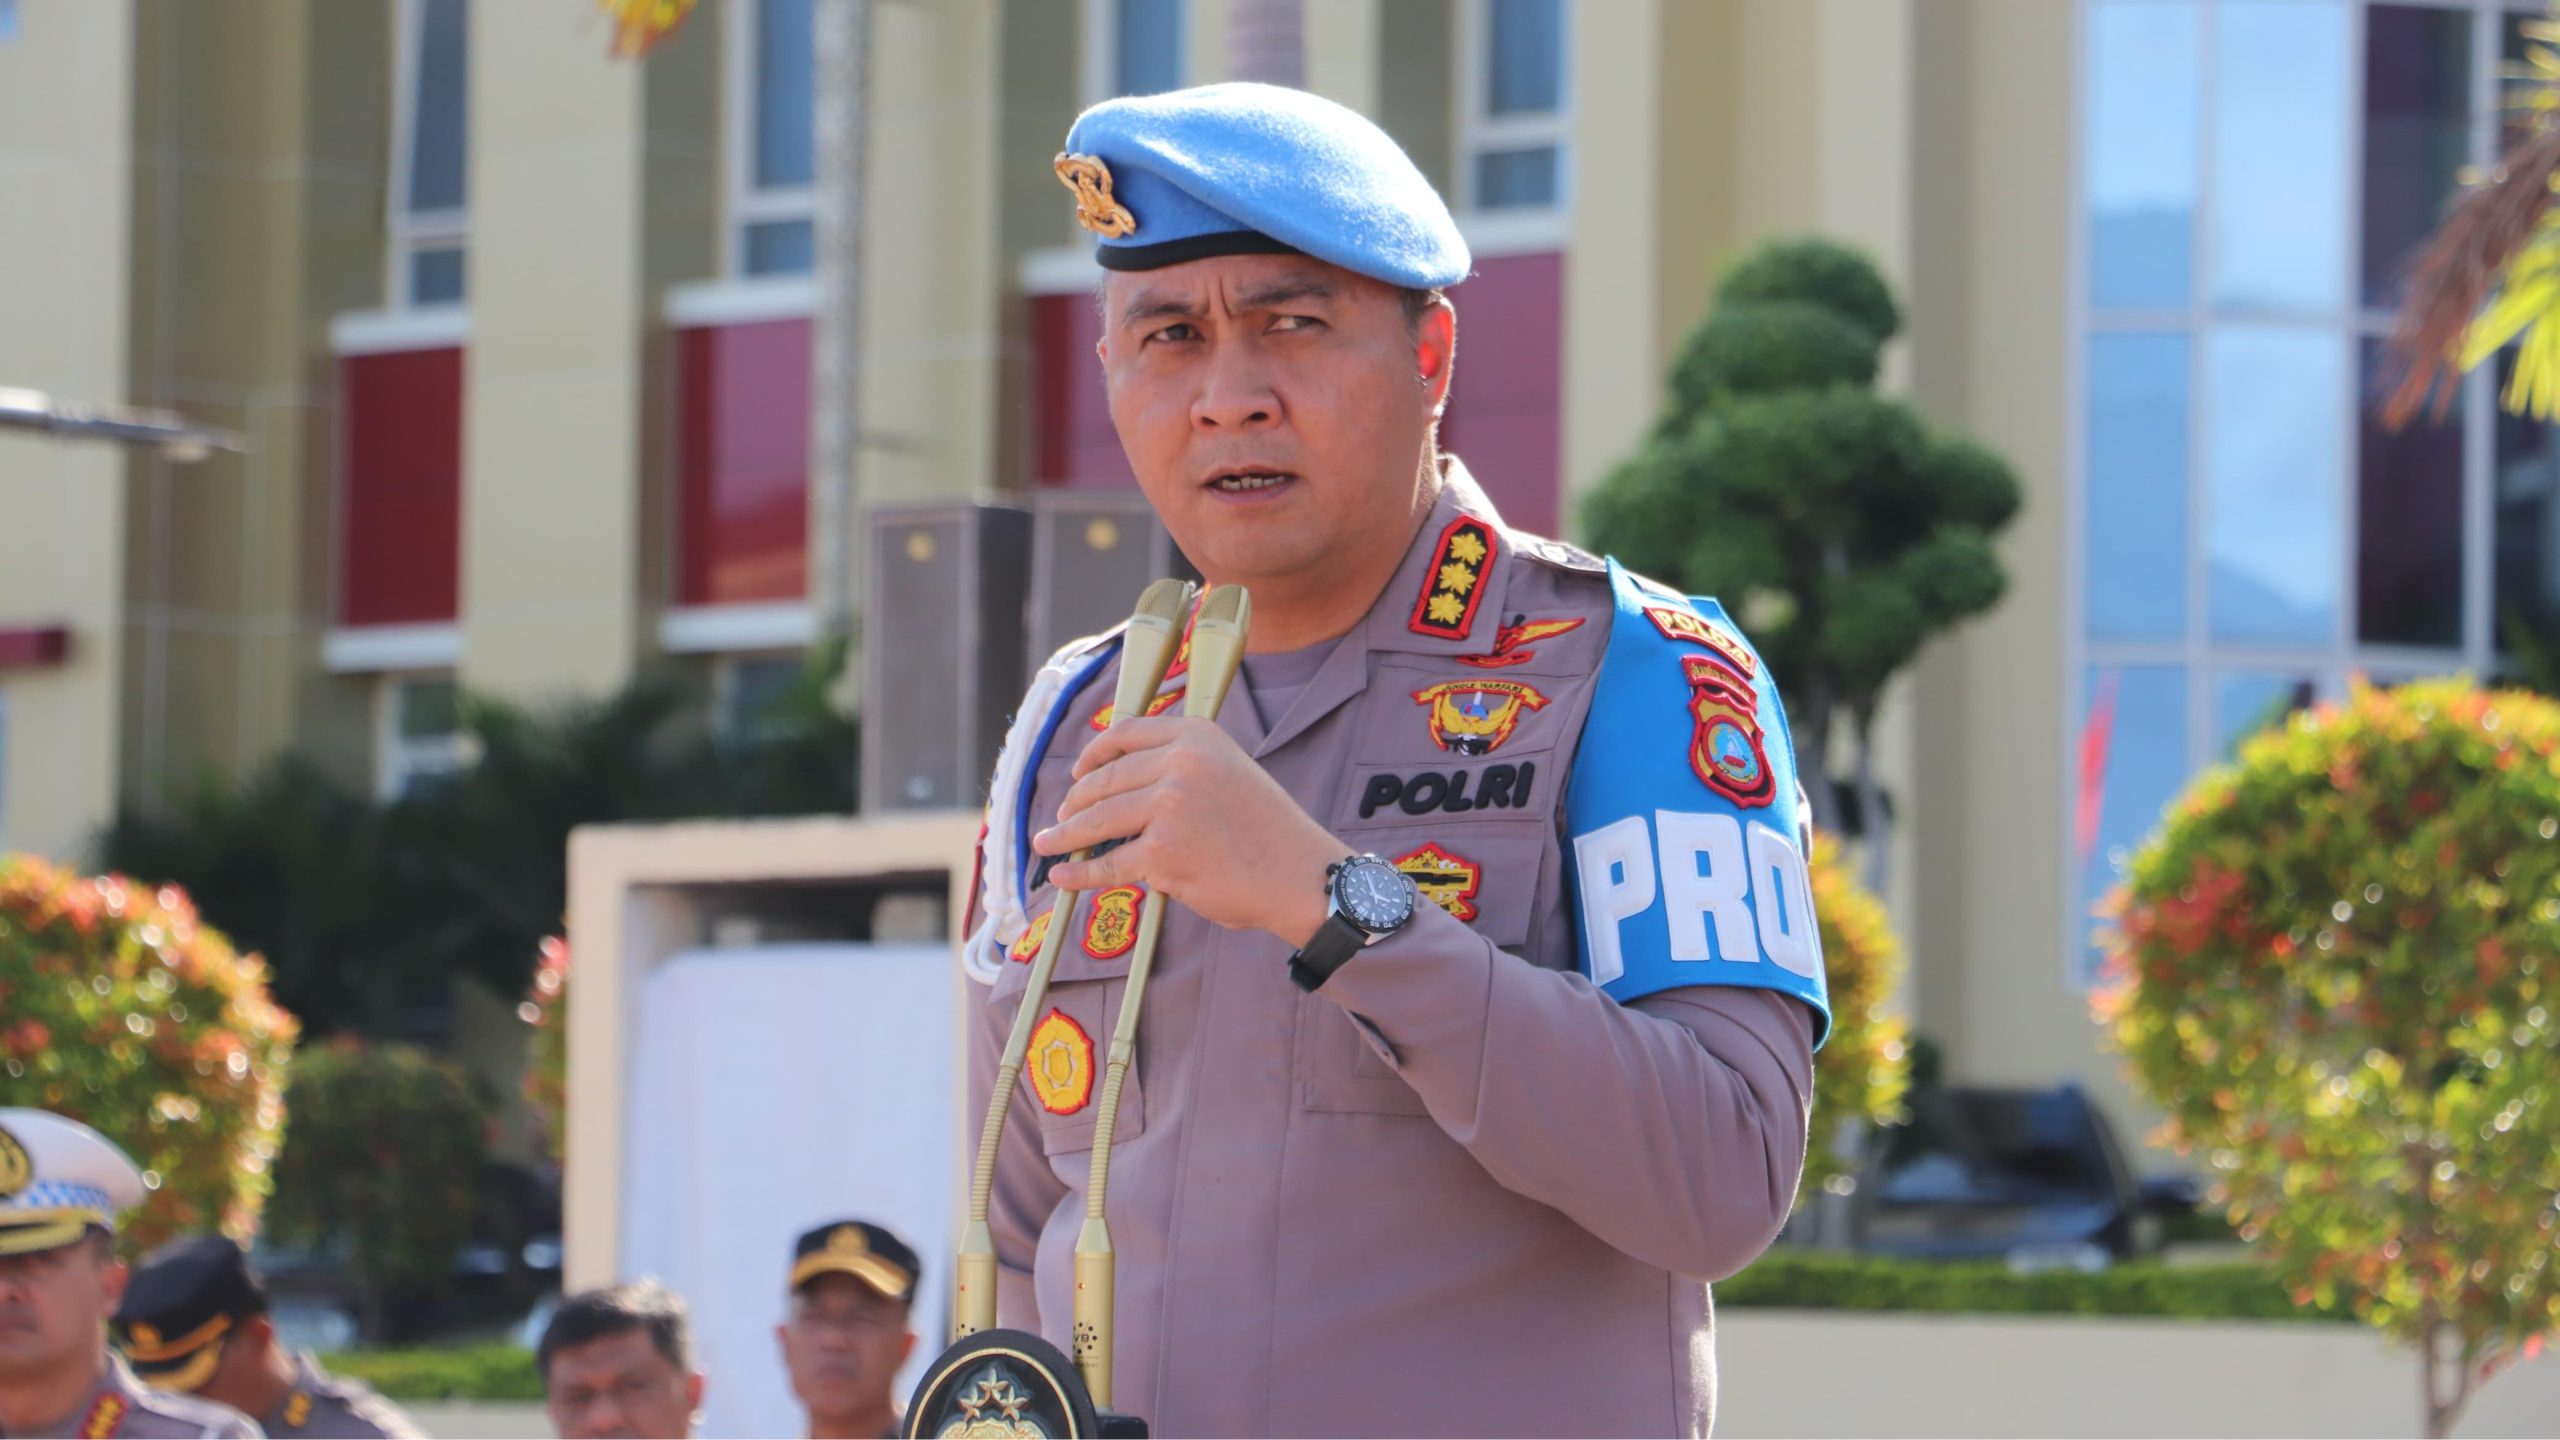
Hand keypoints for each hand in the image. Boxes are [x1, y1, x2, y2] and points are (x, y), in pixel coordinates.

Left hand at [1032, 716, 1340, 945]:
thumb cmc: (1267, 832)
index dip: (1093, 755)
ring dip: (1065, 835)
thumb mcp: (1230, 771)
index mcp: (1197, 736)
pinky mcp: (1163, 852)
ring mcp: (1170, 807)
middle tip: (1061, 818)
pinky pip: (1108, 864)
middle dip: (1075, 802)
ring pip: (1098, 821)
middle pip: (1104, 780)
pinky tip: (1064, 875)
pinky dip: (1080, 873)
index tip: (1078, 772)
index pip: (1125, 734)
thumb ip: (1183, 766)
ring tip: (1048, 844)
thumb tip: (1123, 783)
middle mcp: (1181, 763)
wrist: (1301, 874)